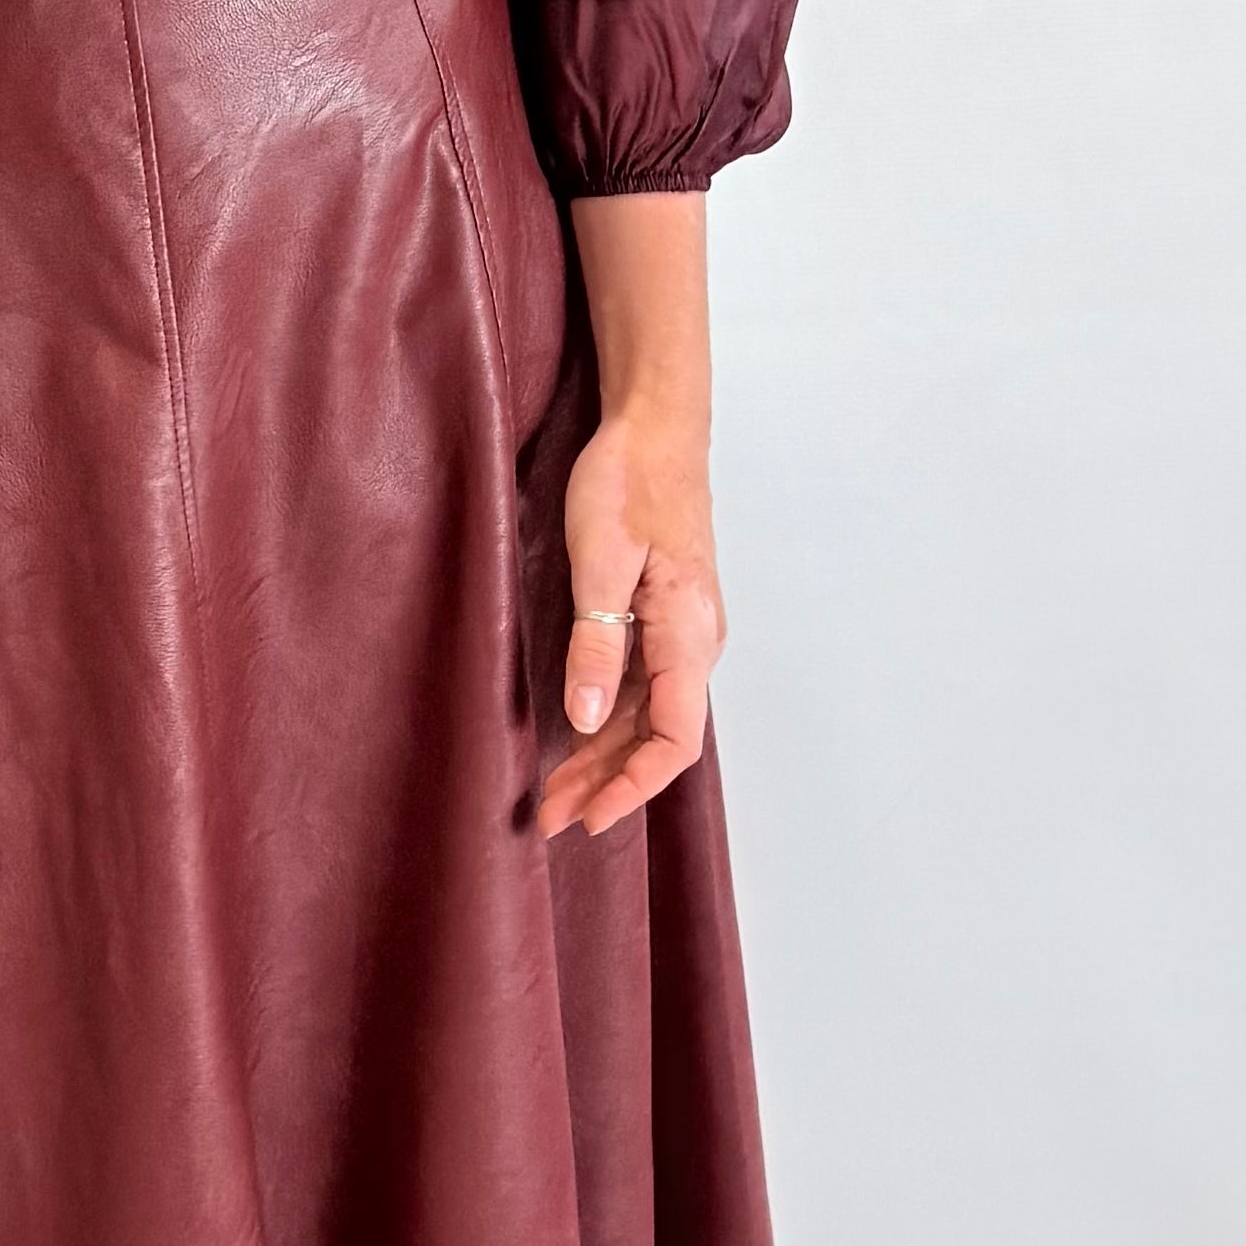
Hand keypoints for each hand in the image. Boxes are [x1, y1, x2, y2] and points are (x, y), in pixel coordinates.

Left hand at [536, 408, 723, 838]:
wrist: (657, 427)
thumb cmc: (628, 481)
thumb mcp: (599, 562)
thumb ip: (596, 644)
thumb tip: (588, 719)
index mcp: (689, 633)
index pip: (673, 739)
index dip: (633, 787)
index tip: (589, 818)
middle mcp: (697, 641)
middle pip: (658, 737)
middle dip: (606, 783)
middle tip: (548, 816)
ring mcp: (684, 631)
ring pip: (649, 715)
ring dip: (604, 756)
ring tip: (553, 790)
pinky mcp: (667, 617)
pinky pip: (645, 686)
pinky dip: (611, 720)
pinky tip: (577, 737)